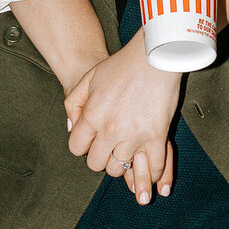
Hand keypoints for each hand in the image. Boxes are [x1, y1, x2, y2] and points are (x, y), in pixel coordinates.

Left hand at [65, 31, 180, 205]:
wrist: (154, 56)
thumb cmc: (121, 65)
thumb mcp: (88, 78)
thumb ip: (74, 104)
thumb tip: (71, 128)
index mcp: (91, 116)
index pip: (76, 148)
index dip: (82, 145)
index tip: (91, 140)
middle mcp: (110, 130)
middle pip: (96, 163)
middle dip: (99, 157)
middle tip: (108, 147)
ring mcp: (134, 136)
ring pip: (119, 169)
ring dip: (121, 163)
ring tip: (126, 153)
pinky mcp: (156, 137)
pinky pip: (154, 166)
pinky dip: (153, 173)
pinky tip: (150, 169)